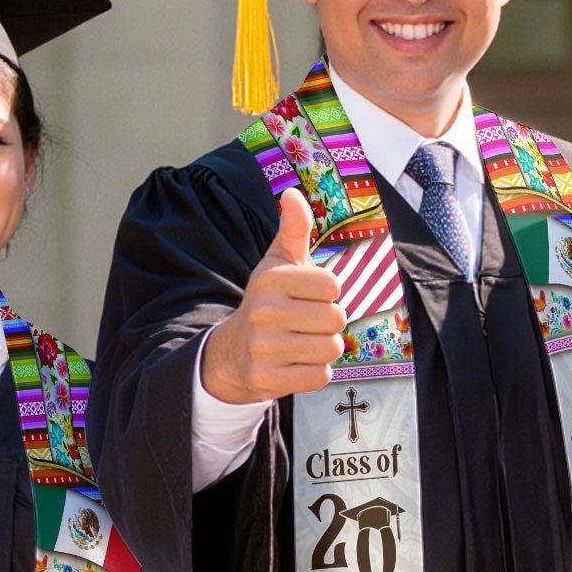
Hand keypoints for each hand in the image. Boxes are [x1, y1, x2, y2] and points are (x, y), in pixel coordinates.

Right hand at [199, 187, 346, 403]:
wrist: (235, 351)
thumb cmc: (269, 301)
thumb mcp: (278, 263)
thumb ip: (294, 229)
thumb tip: (293, 193)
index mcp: (271, 279)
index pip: (333, 284)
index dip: (328, 292)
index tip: (309, 295)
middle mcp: (264, 311)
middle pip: (336, 318)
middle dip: (329, 322)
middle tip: (307, 322)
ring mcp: (264, 348)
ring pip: (331, 348)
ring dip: (325, 348)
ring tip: (303, 342)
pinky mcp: (268, 379)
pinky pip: (320, 376)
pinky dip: (316, 372)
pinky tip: (297, 362)